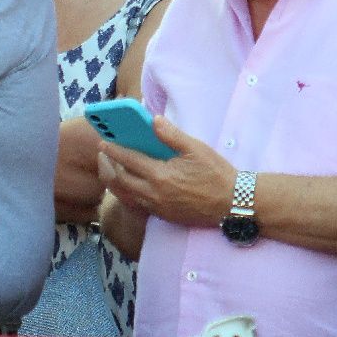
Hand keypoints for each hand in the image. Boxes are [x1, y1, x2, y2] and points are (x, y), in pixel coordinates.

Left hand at [97, 115, 234, 227]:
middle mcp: (154, 194)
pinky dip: (129, 193)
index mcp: (160, 176)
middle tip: (104, 155)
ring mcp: (158, 208)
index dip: (114, 151)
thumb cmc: (216, 174)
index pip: (128, 160)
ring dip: (116, 181)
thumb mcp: (196, 149)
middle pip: (120, 181)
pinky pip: (138, 204)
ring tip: (113, 168)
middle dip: (109, 166)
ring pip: (127, 195)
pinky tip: (131, 184)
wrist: (233, 203)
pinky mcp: (164, 216)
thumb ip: (172, 135)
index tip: (103, 142)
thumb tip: (153, 120)